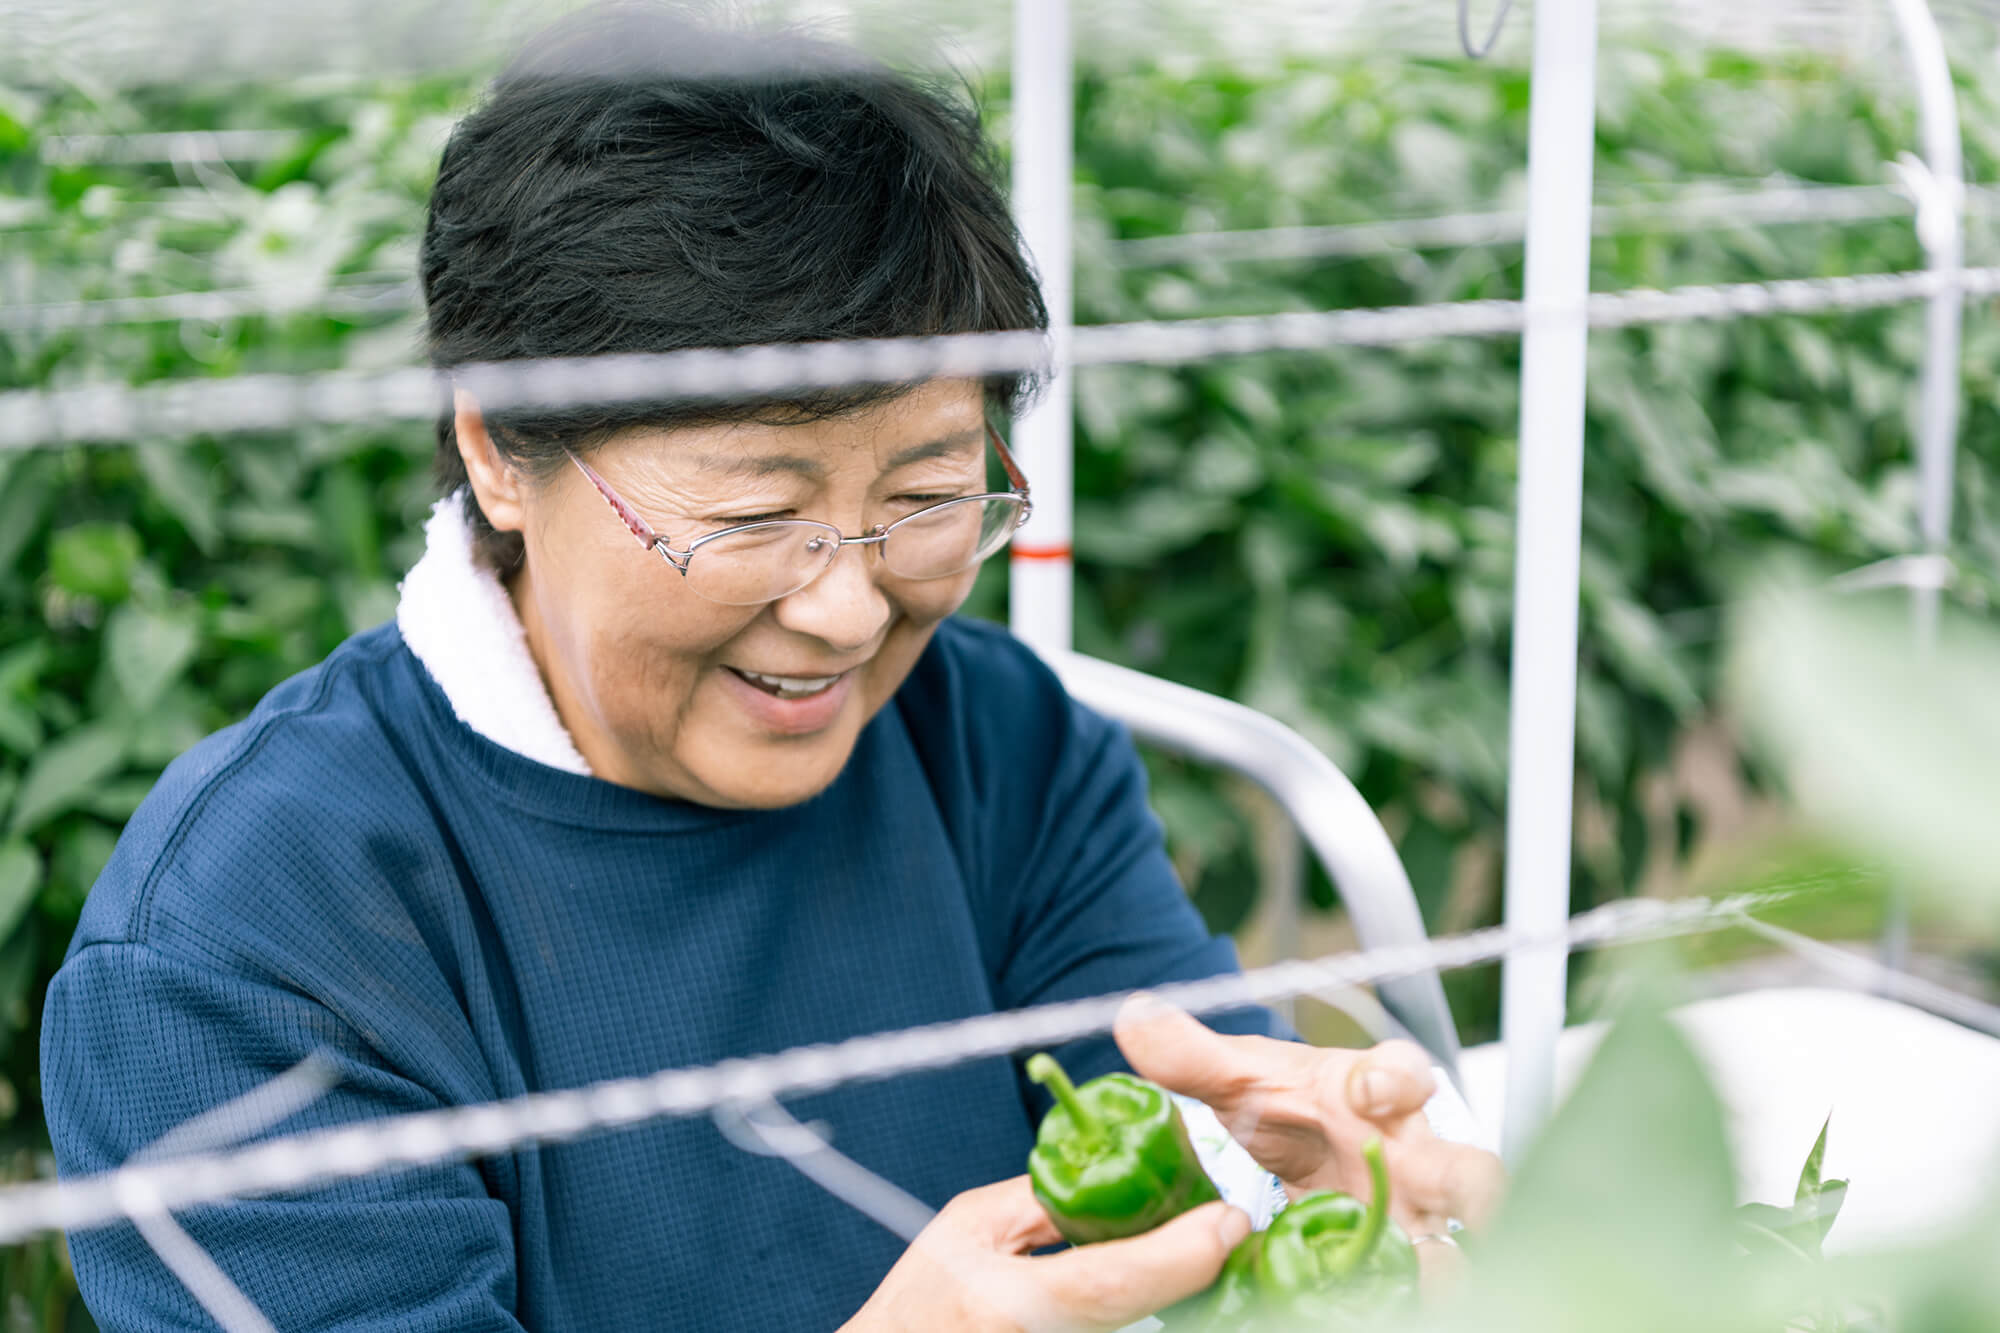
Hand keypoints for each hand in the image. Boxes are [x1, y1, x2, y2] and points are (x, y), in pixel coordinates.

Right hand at [842, 1175, 1250, 1332]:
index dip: (1180, 1255)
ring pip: (1139, 1325)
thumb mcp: (973, 1229)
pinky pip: (1123, 1328)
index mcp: (1009, 1302)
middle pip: (1141, 1310)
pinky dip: (1142, 1304)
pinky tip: (1155, 1279)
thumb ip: (1046, 1198)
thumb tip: (1121, 1171)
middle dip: (1189, 1269)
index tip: (1225, 1221)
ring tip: (1185, 1248)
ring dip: (1170, 1288)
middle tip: (1218, 1228)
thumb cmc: (921, 1301)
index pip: (1113, 1282)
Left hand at [1113, 995, 1505, 1285]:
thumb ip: (1191, 1054)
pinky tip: (1375, 1306)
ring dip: (1447, 1263)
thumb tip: (1134, 1019)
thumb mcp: (1236, 1076)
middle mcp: (1410, 1151)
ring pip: (1456, 1240)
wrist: (1288, 1140)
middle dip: (1477, 1191)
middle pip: (1470, 1168)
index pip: (1406, 1072)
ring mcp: (1410, 1211)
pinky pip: (1412, 1281)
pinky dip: (1402, 1295)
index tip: (1368, 1091)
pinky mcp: (1395, 1255)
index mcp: (1373, 1090)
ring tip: (1431, 1281)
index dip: (1396, 1079)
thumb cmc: (1283, 1096)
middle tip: (1471, 1213)